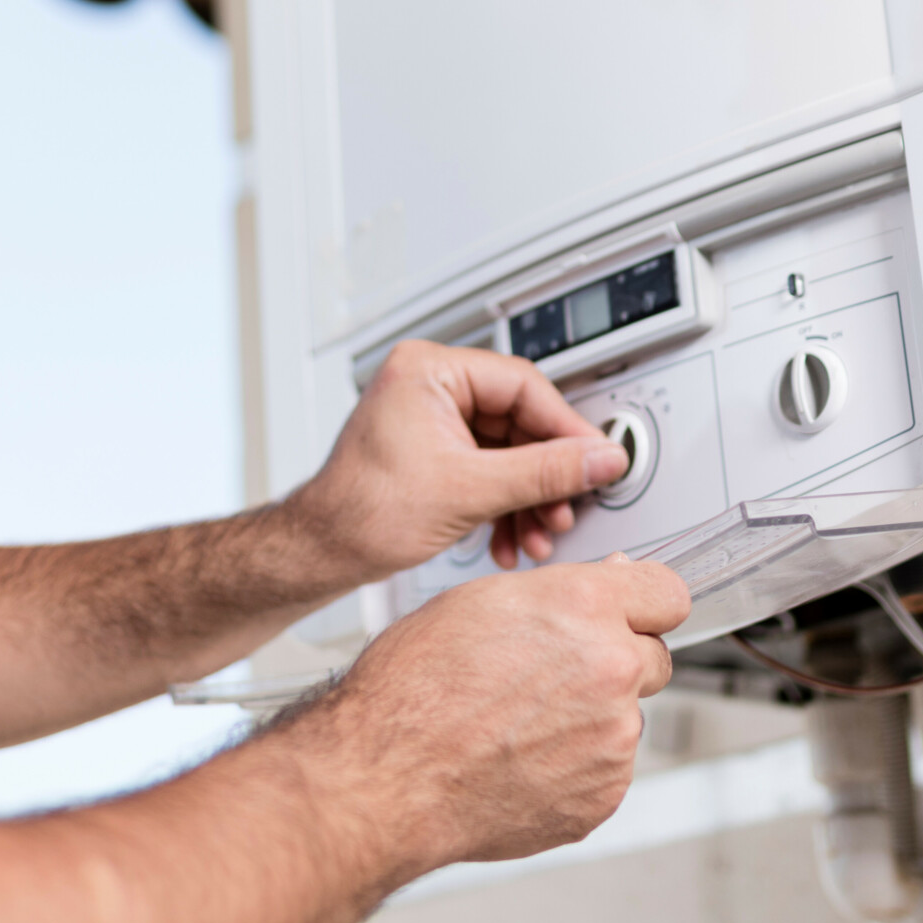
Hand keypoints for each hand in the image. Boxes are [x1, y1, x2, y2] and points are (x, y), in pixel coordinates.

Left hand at [289, 341, 630, 583]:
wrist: (320, 552)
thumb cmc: (362, 511)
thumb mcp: (470, 490)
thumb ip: (545, 472)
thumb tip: (601, 458)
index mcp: (428, 370)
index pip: (523, 386)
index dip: (566, 430)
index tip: (597, 460)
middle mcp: (429, 385)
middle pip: (519, 422)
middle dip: (545, 477)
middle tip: (567, 507)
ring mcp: (431, 418)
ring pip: (508, 451)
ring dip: (529, 498)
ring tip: (540, 535)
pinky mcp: (433, 451)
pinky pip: (488, 469)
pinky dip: (506, 504)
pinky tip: (512, 540)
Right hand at [319, 555, 691, 869]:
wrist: (388, 775)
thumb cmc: (414, 688)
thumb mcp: (477, 603)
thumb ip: (558, 594)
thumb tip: (607, 585)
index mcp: (583, 609)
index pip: (668, 593)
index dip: (646, 603)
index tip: (637, 612)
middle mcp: (611, 670)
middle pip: (653, 659)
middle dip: (616, 662)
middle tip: (552, 675)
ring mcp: (613, 739)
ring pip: (624, 718)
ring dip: (589, 718)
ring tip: (517, 724)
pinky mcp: (604, 795)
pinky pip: (604, 769)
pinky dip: (574, 765)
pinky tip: (520, 758)